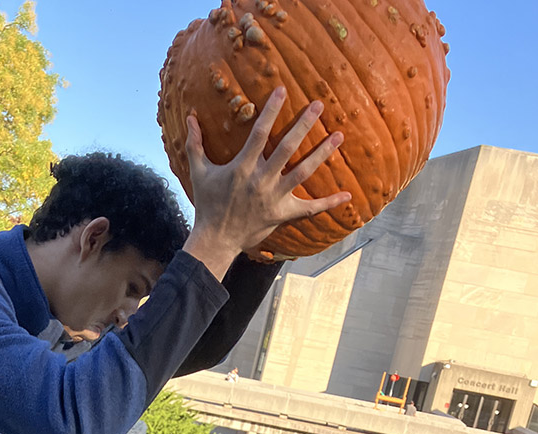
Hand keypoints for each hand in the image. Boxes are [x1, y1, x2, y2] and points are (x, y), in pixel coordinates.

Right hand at [182, 87, 350, 278]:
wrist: (216, 238)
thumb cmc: (208, 203)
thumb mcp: (198, 172)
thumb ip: (194, 144)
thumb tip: (190, 117)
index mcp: (242, 167)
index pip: (259, 133)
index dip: (271, 111)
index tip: (282, 91)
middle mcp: (261, 180)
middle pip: (287, 148)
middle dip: (304, 125)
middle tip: (319, 105)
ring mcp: (274, 197)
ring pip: (303, 172)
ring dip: (322, 154)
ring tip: (338, 136)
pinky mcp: (282, 213)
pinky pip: (310, 208)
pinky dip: (329, 203)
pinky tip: (347, 196)